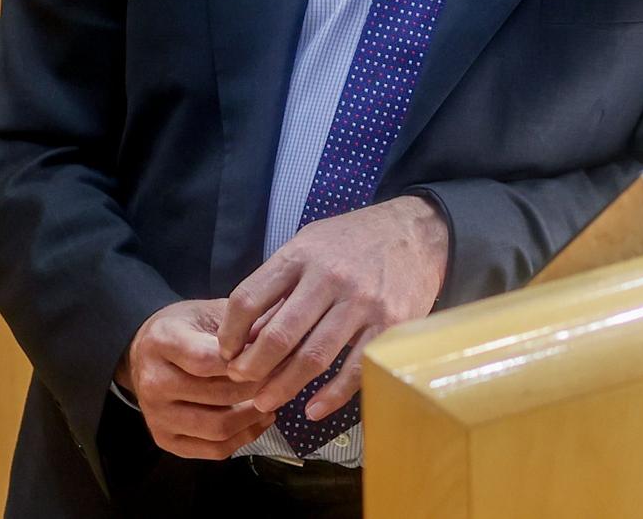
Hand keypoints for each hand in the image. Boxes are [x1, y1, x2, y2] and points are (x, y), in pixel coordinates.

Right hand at [119, 298, 274, 458]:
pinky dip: (244, 438)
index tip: (275, 358)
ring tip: (273, 399)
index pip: (207, 360)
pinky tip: (259, 419)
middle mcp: (153, 381)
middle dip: (258, 388)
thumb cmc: (187, 328)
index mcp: (162, 341)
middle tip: (284, 379)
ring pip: (218, 428)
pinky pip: (213, 450)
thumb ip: (242, 325)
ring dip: (254, 417)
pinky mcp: (165, 439)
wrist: (147, 352)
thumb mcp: (210, 311)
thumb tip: (278, 340)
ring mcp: (156, 415)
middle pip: (218, 396)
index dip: (246, 362)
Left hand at [217, 196, 449, 421]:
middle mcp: (330, 278)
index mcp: (301, 255)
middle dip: (252, 368)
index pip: (249, 299)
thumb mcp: (310, 244)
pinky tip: (312, 409)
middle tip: (240, 384)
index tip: (226, 353)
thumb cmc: (353, 241)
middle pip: (278, 335)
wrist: (416, 232)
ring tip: (265, 402)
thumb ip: (281, 283)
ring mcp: (362, 302)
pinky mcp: (390, 325)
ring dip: (283, 386)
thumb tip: (246, 333)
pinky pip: (355, 369)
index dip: (230, 333)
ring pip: (313, 357)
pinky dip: (331, 396)